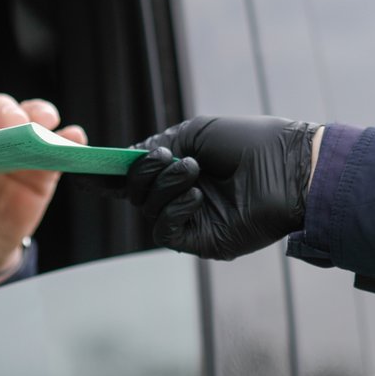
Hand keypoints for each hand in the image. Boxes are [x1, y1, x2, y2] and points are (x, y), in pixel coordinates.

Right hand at [123, 116, 319, 260]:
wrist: (289, 168)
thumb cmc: (252, 143)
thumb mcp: (197, 134)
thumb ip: (160, 146)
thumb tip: (128, 157)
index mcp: (181, 170)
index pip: (137, 176)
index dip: (110, 175)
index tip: (86, 170)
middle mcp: (182, 196)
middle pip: (134, 192)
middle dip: (142, 173)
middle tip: (167, 159)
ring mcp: (192, 220)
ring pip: (146, 210)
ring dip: (163, 186)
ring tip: (194, 171)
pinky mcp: (201, 241)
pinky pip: (164, 232)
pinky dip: (172, 210)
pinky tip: (196, 195)